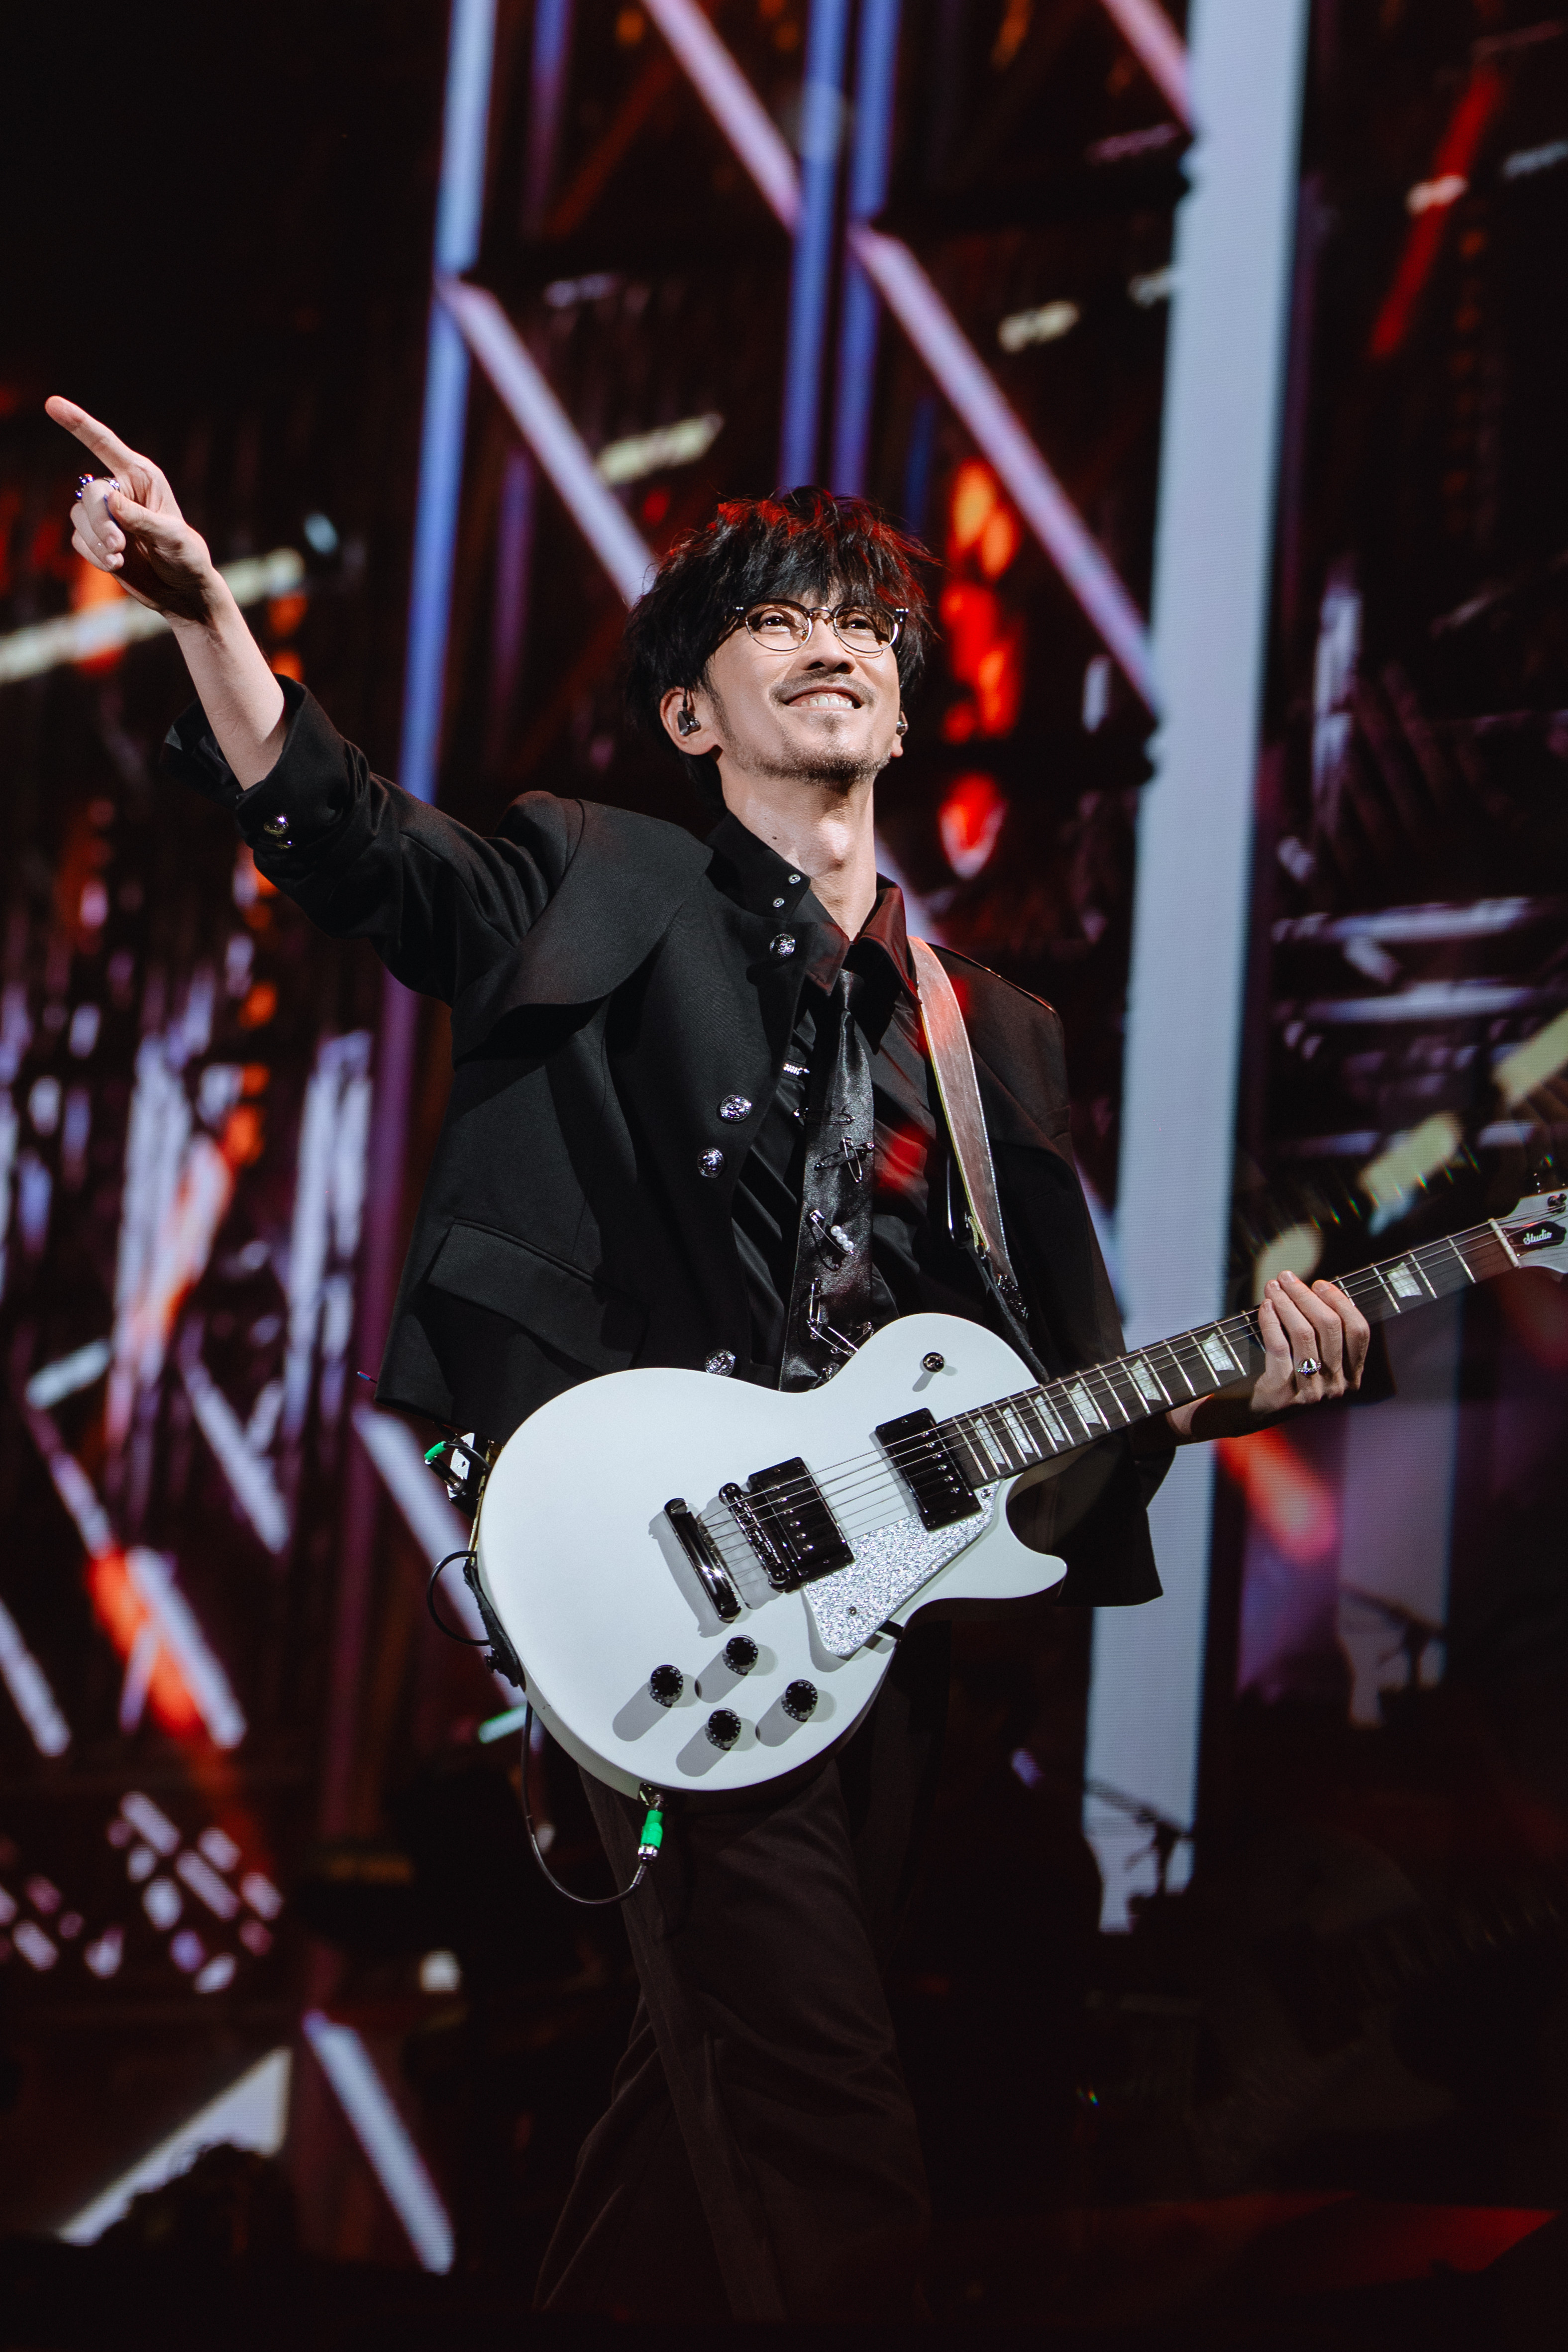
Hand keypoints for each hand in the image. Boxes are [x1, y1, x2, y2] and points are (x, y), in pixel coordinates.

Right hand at [46, 397, 218, 623]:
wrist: (183, 592)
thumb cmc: (187, 558)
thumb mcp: (172, 538)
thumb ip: (141, 519)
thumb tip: (110, 502)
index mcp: (142, 476)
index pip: (104, 444)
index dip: (78, 423)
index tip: (52, 404)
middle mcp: (121, 490)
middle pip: (90, 493)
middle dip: (100, 521)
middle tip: (119, 545)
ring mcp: (107, 516)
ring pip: (79, 517)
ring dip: (96, 541)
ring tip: (120, 558)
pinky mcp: (97, 540)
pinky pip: (79, 541)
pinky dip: (94, 555)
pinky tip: (116, 566)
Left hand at [1250, 1271, 1369, 1416]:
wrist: (1248, 1414)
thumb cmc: (1283, 1376)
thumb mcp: (1312, 1358)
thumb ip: (1322, 1333)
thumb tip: (1316, 1289)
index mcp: (1352, 1376)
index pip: (1358, 1331)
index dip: (1341, 1302)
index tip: (1320, 1284)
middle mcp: (1336, 1386)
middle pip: (1329, 1327)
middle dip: (1306, 1296)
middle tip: (1287, 1278)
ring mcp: (1311, 1392)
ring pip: (1304, 1334)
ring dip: (1287, 1303)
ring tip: (1273, 1286)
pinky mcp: (1283, 1393)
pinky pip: (1278, 1346)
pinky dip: (1271, 1321)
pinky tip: (1266, 1306)